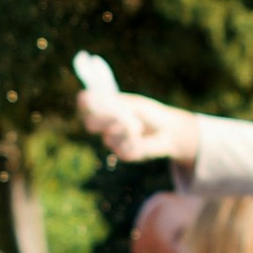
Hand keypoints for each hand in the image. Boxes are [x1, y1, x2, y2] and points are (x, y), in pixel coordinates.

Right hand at [76, 83, 200, 165]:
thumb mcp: (134, 105)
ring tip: (140, 126)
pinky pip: (123, 147)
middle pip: (90, 123)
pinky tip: (143, 139)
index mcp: (105, 110)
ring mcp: (112, 141)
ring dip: (126, 128)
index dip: (84, 103)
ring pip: (109, 136)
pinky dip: (136, 141)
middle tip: (123, 112)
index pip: (85, 105)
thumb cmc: (150, 114)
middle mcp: (105, 126)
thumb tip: (94, 99)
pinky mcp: (123, 154)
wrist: (168, 132)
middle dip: (105, 117)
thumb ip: (114, 105)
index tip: (87, 99)